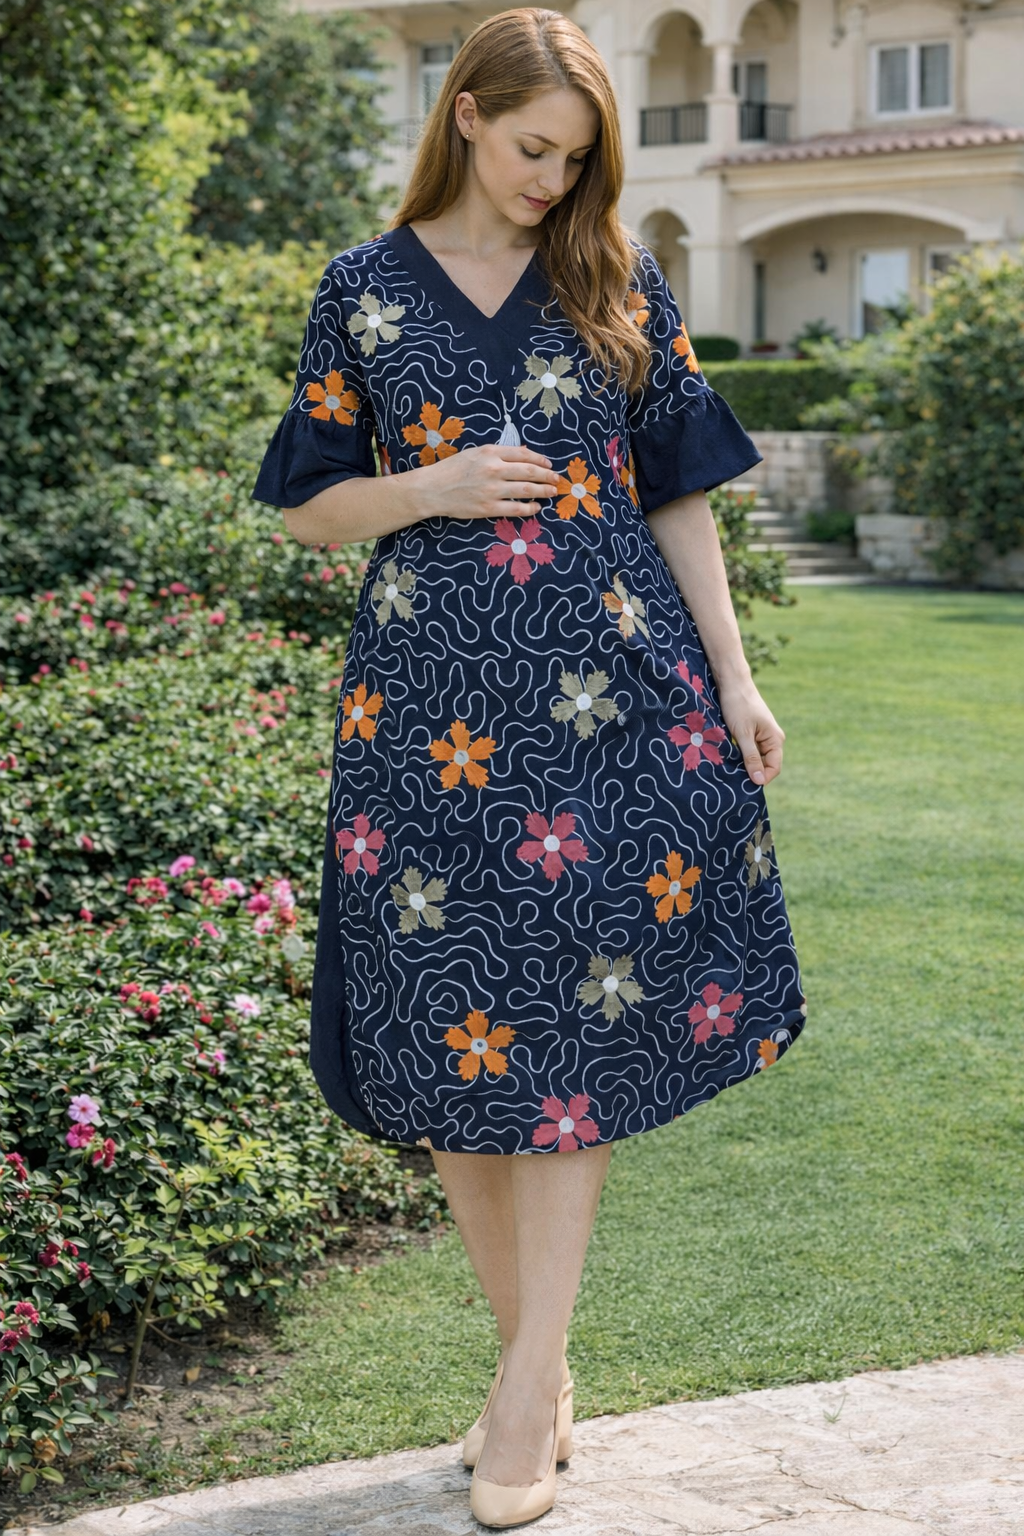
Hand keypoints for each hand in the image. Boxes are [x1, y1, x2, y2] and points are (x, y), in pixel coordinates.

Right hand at [412, 444, 560, 520]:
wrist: (432, 489)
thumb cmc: (452, 469)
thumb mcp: (475, 453)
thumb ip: (498, 453)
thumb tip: (523, 453)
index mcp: (490, 452)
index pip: (523, 454)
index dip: (540, 460)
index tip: (549, 465)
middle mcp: (493, 469)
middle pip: (529, 472)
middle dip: (546, 476)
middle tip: (556, 480)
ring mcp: (491, 490)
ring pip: (526, 490)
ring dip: (543, 491)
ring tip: (551, 493)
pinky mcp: (488, 508)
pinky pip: (515, 509)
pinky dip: (529, 508)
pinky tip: (536, 507)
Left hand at [716, 676, 784, 785]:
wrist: (732, 683)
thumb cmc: (738, 706)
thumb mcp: (743, 734)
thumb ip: (751, 757)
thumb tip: (758, 781)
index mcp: (775, 739)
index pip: (774, 768)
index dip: (761, 778)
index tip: (743, 784)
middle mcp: (772, 739)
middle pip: (765, 765)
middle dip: (752, 772)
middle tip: (733, 777)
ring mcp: (763, 736)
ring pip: (756, 758)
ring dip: (744, 763)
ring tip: (729, 766)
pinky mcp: (752, 733)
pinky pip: (749, 750)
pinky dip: (740, 755)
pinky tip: (729, 756)